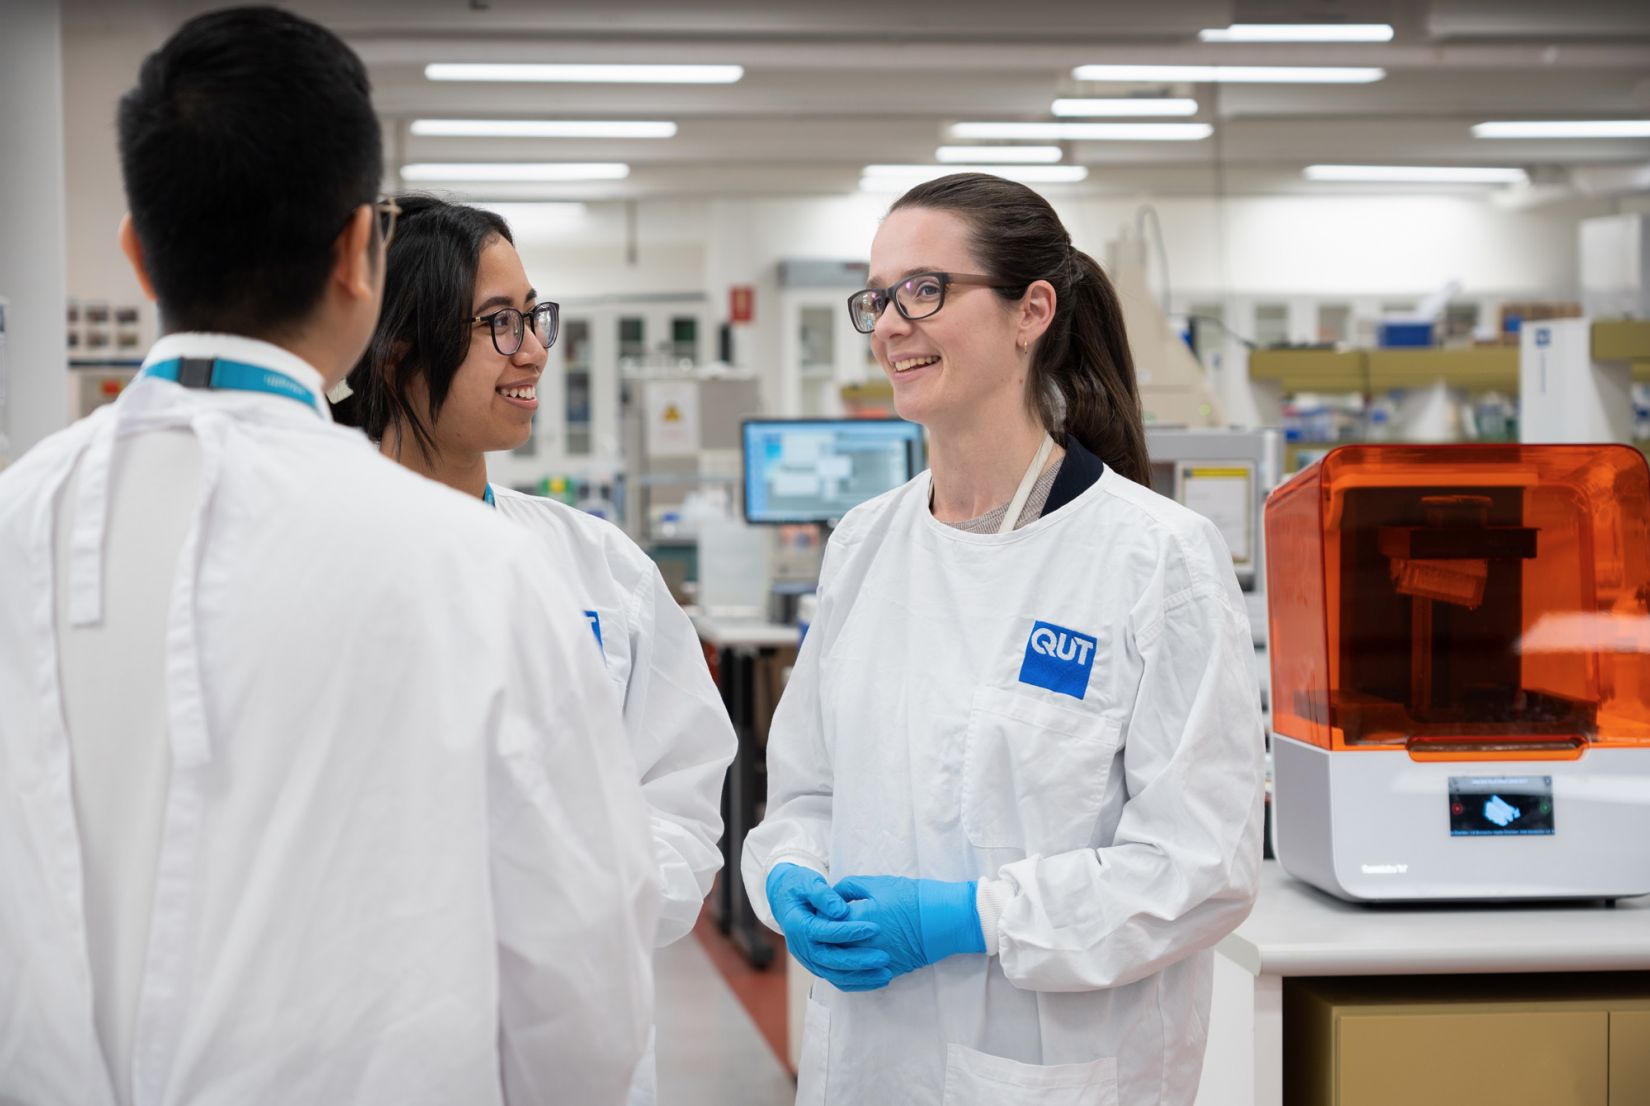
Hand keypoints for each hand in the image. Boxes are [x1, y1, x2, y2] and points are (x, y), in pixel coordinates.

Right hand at [765, 863, 891, 991]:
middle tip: (883, 957)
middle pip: (831, 959)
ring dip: (861, 977)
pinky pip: (836, 979)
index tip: (875, 928)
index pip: (826, 932)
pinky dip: (856, 982)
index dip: (850, 931)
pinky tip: (876, 980)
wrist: (786, 901)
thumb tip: (842, 911)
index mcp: (798, 925)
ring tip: (886, 975)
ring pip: (834, 974)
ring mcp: (809, 959)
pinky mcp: (818, 965)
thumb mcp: (809, 883)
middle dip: (859, 960)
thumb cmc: (800, 888)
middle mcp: (802, 947)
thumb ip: (824, 895)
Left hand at [834, 875, 984, 978]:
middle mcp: (862, 945)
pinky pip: (860, 981)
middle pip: (830, 948)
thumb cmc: (914, 898)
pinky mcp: (888, 971)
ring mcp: (875, 962)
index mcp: (857, 921)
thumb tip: (835, 894)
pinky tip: (848, 965)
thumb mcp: (879, 884)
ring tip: (833, 946)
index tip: (820, 908)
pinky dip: (851, 975)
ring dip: (834, 959)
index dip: (820, 915)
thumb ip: (851, 887)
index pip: (825, 922)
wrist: (945, 920)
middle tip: (823, 927)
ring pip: (841, 969)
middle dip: (823, 938)